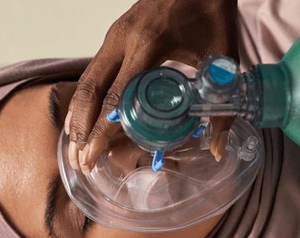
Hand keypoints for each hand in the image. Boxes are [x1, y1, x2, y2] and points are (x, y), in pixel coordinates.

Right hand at [65, 0, 238, 172]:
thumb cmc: (213, 13)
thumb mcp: (223, 57)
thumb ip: (223, 106)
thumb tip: (217, 149)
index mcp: (149, 45)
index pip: (117, 95)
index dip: (103, 129)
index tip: (95, 155)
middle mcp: (123, 39)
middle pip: (91, 90)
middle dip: (82, 128)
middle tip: (81, 161)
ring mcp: (115, 36)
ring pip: (86, 80)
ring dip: (78, 114)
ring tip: (76, 146)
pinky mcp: (115, 35)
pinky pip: (94, 70)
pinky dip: (86, 97)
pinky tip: (84, 118)